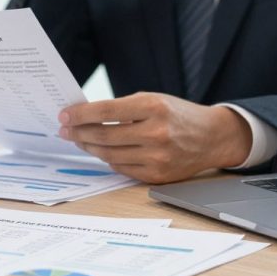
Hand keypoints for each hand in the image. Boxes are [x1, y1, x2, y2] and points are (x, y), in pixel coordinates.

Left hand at [58, 92, 251, 183]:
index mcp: (154, 107)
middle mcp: (156, 133)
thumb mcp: (154, 100)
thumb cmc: (178, 115)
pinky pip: (122, 168)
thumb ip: (122, 108)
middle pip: (104, 136)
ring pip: (109, 155)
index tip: (64, 115)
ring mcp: (158, 158)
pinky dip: (108, 159)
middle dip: (78, 132)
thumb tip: (85, 117)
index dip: (80, 114)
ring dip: (89, 147)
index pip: (106, 111)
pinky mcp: (157, 176)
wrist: (212, 137)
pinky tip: (100, 151)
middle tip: (64, 129)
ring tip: (79, 139)